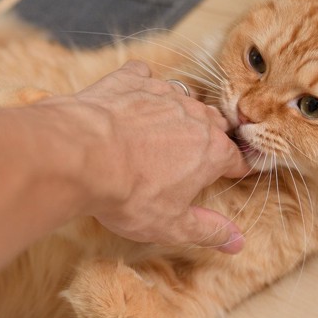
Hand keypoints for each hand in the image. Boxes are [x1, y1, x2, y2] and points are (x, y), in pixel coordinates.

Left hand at [72, 61, 250, 251]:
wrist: (80, 155)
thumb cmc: (128, 194)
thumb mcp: (171, 225)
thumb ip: (207, 230)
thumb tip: (237, 242)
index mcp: (211, 151)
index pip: (234, 159)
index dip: (233, 168)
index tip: (230, 174)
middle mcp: (193, 116)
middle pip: (213, 123)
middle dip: (210, 136)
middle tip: (195, 153)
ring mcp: (161, 93)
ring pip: (183, 96)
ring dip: (179, 111)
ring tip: (165, 126)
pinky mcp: (130, 80)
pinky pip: (143, 75)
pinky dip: (141, 84)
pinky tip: (131, 96)